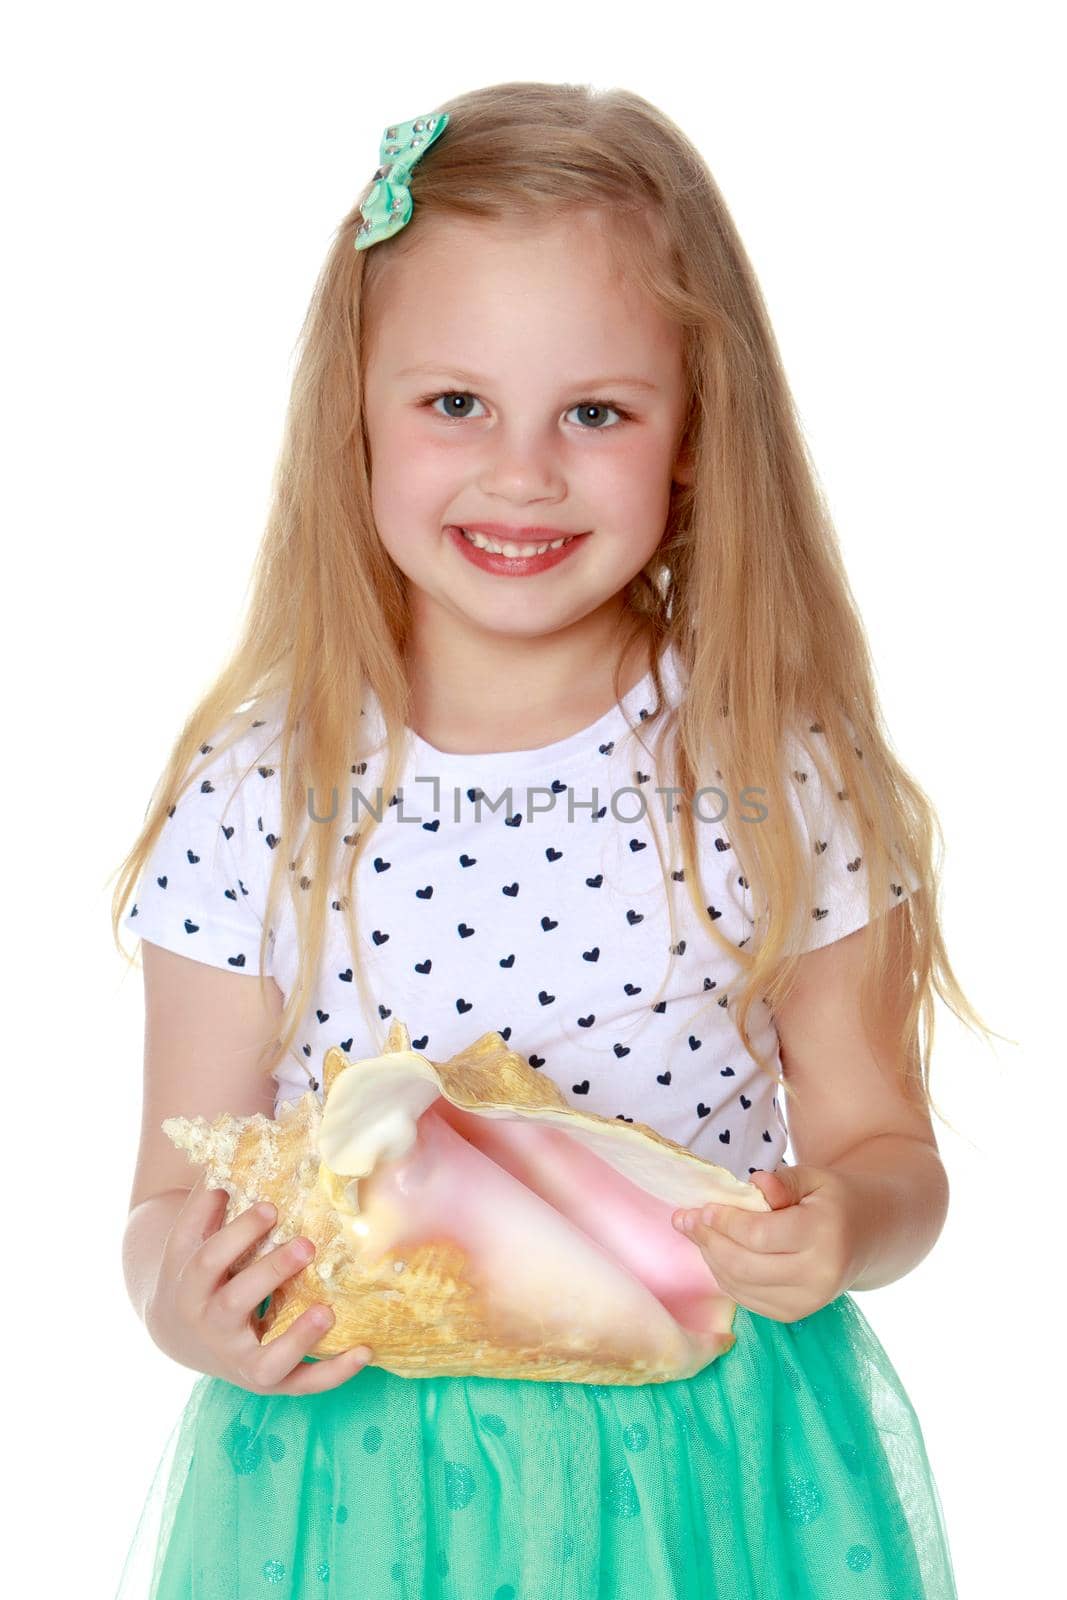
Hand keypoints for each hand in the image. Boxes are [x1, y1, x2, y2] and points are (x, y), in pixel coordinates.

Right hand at [145, 1173, 373, 1394]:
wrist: (178, 1333)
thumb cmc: (196, 1271)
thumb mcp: (188, 1240)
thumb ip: (204, 1206)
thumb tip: (231, 1162)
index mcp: (191, 1286)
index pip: (210, 1258)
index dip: (240, 1232)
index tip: (273, 1207)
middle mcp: (212, 1327)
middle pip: (236, 1303)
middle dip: (271, 1273)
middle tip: (306, 1245)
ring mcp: (238, 1360)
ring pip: (266, 1360)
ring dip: (298, 1339)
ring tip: (327, 1311)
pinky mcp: (265, 1381)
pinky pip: (300, 1384)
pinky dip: (332, 1373)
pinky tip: (365, 1351)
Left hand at [671, 1165, 862, 1322]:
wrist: (865, 1236)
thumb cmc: (833, 1200)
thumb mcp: (815, 1177)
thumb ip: (783, 1180)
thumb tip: (754, 1184)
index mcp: (825, 1235)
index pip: (760, 1235)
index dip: (725, 1222)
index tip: (703, 1207)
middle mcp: (818, 1276)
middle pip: (745, 1265)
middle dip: (709, 1241)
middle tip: (685, 1219)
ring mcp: (807, 1302)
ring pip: (740, 1285)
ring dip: (710, 1258)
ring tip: (694, 1232)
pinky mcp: (794, 1314)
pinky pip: (746, 1299)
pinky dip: (724, 1276)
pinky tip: (715, 1252)